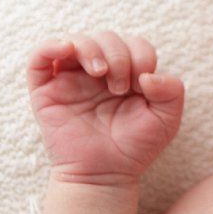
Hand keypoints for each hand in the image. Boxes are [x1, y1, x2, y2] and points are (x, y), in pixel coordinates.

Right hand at [28, 32, 184, 183]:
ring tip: (100, 73)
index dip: (141, 56)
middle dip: (118, 55)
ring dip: (91, 49)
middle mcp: (98, 72)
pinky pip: (40, 57)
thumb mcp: (167, 119)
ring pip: (76, 41)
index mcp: (127, 73)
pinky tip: (67, 49)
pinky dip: (51, 45)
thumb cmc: (135, 147)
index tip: (142, 86)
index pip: (135, 44)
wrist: (105, 175)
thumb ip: (172, 91)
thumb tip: (148, 74)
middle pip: (106, 38)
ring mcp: (71, 79)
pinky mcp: (46, 90)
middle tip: (120, 87)